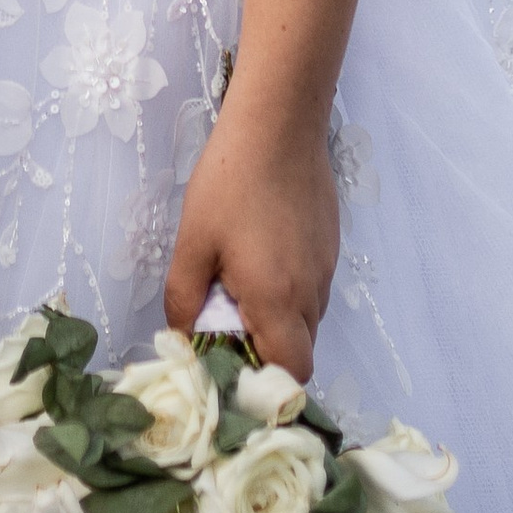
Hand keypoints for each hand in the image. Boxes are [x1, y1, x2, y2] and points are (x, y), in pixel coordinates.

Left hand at [163, 97, 338, 381]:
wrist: (278, 124)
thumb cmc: (230, 183)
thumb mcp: (193, 243)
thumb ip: (184, 300)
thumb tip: (183, 340)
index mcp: (277, 302)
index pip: (291, 376)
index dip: (265, 388)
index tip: (231, 373)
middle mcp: (311, 294)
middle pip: (300, 352)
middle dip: (266, 354)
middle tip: (225, 330)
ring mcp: (326, 268)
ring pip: (307, 321)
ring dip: (277, 322)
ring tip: (238, 288)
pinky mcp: (330, 245)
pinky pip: (312, 289)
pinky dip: (289, 293)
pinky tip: (259, 257)